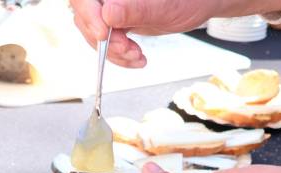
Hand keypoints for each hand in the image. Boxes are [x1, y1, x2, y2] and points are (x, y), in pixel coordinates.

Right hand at [70, 0, 214, 67]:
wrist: (196, 7)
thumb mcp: (163, 7)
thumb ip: (134, 9)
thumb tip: (108, 14)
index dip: (89, 14)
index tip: (104, 33)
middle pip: (85, 16)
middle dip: (105, 39)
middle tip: (128, 50)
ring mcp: (109, 7)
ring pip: (94, 32)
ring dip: (113, 52)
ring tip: (137, 56)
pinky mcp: (114, 22)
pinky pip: (105, 42)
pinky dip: (119, 55)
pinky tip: (136, 58)